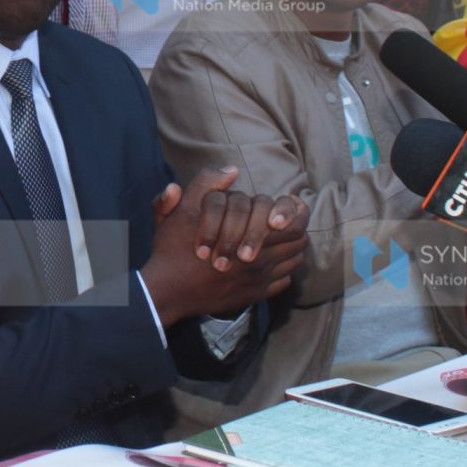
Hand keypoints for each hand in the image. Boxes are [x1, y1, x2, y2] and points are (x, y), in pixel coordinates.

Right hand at [140, 165, 307, 322]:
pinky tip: (268, 263)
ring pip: (294, 261)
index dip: (293, 211)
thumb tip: (231, 170)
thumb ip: (207, 183)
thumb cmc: (174, 249)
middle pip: (299, 241)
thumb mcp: (184, 208)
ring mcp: (260, 281)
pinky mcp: (254, 296)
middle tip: (279, 221)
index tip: (281, 207)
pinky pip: (283, 282)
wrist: (166, 291)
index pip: (294, 222)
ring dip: (289, 248)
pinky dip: (282, 271)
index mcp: (250, 236)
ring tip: (275, 239)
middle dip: (293, 227)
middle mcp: (262, 261)